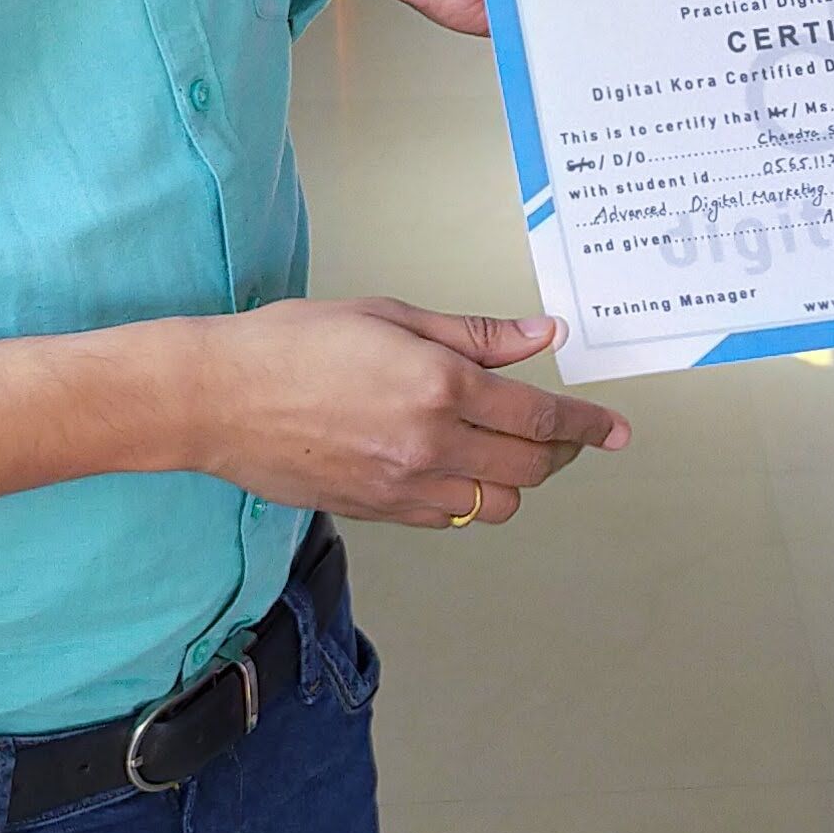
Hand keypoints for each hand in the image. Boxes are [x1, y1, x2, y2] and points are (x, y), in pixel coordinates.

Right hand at [201, 297, 627, 525]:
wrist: (217, 398)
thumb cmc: (292, 344)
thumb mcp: (391, 316)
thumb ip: (475, 335)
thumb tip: (541, 335)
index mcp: (440, 386)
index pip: (543, 417)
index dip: (590, 426)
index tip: (617, 430)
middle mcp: (430, 444)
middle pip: (532, 468)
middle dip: (562, 451)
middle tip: (567, 433)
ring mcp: (404, 486)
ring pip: (497, 503)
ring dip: (517, 479)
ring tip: (510, 449)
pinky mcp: (380, 511)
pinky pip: (451, 516)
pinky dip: (470, 496)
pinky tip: (460, 467)